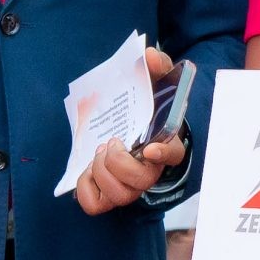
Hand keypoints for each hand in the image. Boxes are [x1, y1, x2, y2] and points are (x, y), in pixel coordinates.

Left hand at [72, 45, 190, 215]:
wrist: (132, 128)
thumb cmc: (146, 109)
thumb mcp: (154, 84)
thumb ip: (155, 67)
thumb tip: (147, 55)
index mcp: (165, 145)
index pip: (173, 156)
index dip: (162, 153)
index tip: (148, 147)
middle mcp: (149, 171)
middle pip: (140, 182)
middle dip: (118, 162)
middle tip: (110, 142)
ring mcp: (129, 186)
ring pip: (119, 196)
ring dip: (102, 172)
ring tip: (99, 152)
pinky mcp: (107, 194)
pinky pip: (94, 204)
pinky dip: (86, 189)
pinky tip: (87, 170)